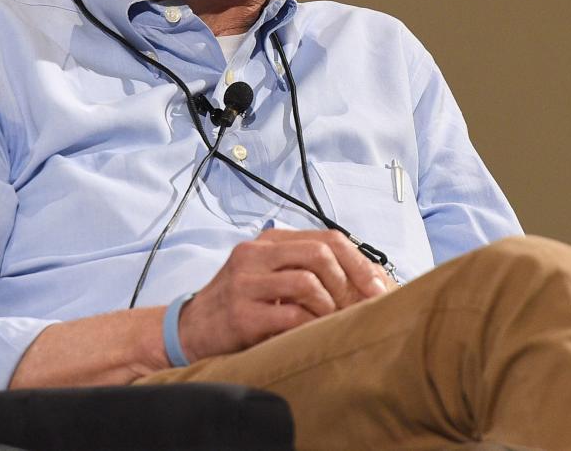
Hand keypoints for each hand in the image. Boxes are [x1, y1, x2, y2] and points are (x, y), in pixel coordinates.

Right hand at [178, 229, 392, 361]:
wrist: (191, 329)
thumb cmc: (241, 305)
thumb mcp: (270, 277)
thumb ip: (305, 269)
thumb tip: (366, 279)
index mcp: (267, 241)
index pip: (326, 238)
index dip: (358, 262)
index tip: (378, 288)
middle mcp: (254, 254)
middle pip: (320, 253)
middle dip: (350, 282)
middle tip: (361, 307)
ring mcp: (245, 282)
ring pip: (308, 281)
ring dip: (330, 307)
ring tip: (331, 322)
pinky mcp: (242, 314)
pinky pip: (291, 314)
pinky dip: (311, 325)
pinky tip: (311, 333)